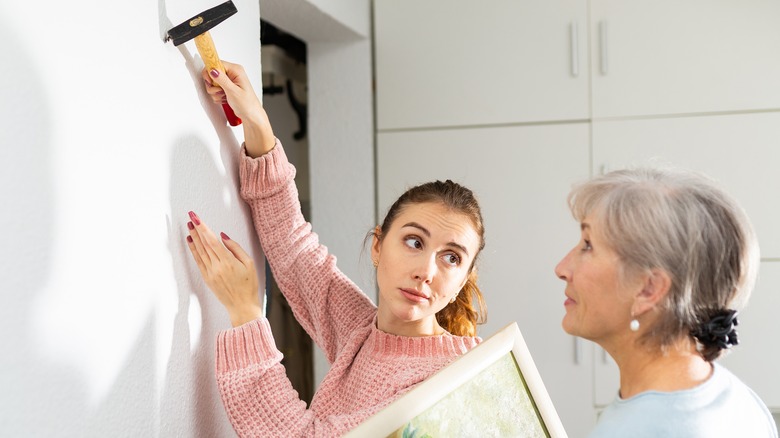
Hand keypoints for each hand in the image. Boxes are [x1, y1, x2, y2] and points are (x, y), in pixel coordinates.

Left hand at [186, 211, 262, 326]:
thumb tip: (222, 236)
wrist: (242, 306)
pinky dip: (193, 250)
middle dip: (196, 228)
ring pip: (199, 251)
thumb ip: (235, 248)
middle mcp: (216, 267)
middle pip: (204, 244)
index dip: (203, 228)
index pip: (212, 241)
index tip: (196, 218)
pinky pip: (198, 261)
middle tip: (190, 216)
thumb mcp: (249, 263)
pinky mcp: (207, 278)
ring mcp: (210, 273)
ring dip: (193, 237)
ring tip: (189, 226)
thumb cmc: (249, 285)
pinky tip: (191, 241)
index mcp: (227, 262)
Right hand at [202, 61, 274, 156]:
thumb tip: (213, 70)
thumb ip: (222, 80)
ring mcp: (229, 81)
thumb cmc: (248, 105)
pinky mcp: (227, 88)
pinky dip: (218, 96)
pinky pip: (216, 90)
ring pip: (213, 84)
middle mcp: (232, 74)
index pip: (216, 63)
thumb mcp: (233, 91)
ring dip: (216, 93)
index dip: (210, 72)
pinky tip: (225, 99)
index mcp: (236, 70)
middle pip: (213, 74)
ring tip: (225, 97)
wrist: (251, 116)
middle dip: (213, 86)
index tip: (210, 81)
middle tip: (221, 92)